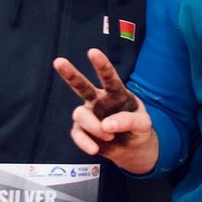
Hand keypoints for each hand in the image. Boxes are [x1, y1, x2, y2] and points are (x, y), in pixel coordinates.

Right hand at [53, 48, 158, 173]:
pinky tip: (95, 149)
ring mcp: (89, 114)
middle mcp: (99, 100)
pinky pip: (77, 134)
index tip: (92, 52)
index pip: (109, 77)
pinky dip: (85, 142)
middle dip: (70, 73)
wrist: (133, 149)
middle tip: (58, 61)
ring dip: (94, 127)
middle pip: (82, 85)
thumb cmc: (139, 129)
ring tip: (109, 136)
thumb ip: (128, 121)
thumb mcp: (143, 124)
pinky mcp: (82, 131)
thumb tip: (106, 125)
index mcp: (116, 93)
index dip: (101, 65)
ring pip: (80, 114)